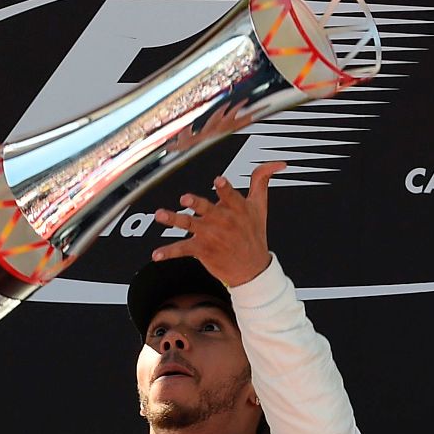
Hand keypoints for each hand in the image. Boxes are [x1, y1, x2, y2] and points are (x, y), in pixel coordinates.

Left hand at [151, 161, 286, 286]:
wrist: (252, 270)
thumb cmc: (253, 234)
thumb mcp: (261, 206)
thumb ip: (262, 180)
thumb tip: (278, 163)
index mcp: (237, 209)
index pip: (231, 197)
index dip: (225, 189)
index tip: (219, 181)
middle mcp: (223, 221)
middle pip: (208, 209)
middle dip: (197, 204)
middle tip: (186, 198)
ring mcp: (210, 235)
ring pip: (189, 224)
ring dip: (174, 219)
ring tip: (161, 215)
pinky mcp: (201, 249)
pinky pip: (182, 249)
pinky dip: (168, 252)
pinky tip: (156, 255)